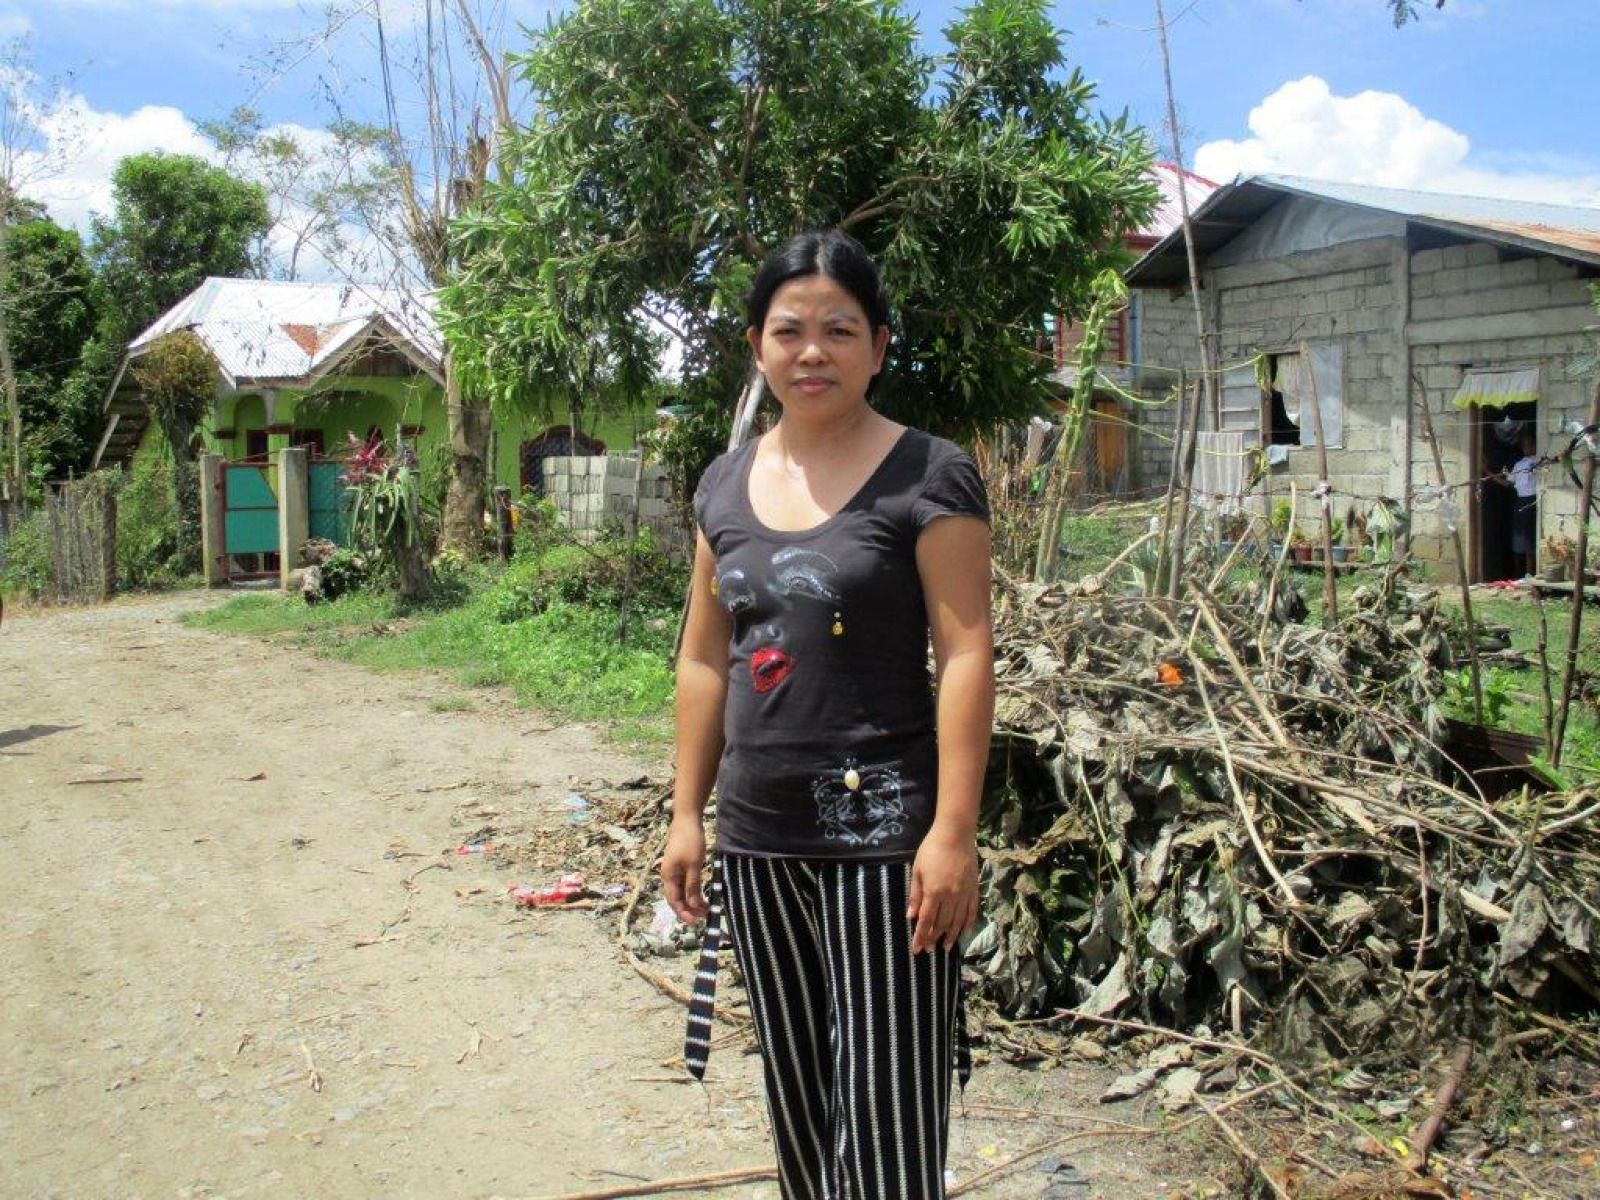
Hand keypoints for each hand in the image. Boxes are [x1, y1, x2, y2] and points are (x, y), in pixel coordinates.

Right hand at [660, 816, 708, 924]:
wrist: (688, 820)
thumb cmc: (690, 841)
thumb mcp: (693, 865)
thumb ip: (692, 885)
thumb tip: (692, 905)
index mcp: (668, 877)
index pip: (674, 901)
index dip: (683, 913)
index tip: (695, 922)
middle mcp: (669, 876)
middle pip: (677, 898)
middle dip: (689, 909)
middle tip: (704, 916)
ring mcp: (674, 870)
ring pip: (682, 891)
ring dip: (692, 901)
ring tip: (705, 908)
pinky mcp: (681, 865)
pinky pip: (685, 883)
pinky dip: (693, 891)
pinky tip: (702, 895)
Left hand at [908, 831, 978, 953]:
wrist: (955, 834)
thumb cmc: (932, 849)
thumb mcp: (917, 870)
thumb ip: (915, 894)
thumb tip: (910, 916)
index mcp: (934, 892)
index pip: (926, 921)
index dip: (921, 937)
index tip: (917, 950)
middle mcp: (950, 897)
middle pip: (942, 924)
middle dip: (934, 939)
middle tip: (929, 950)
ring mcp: (964, 894)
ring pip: (958, 921)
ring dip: (951, 936)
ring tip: (945, 947)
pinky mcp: (974, 889)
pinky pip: (971, 911)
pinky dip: (967, 924)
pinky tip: (964, 933)